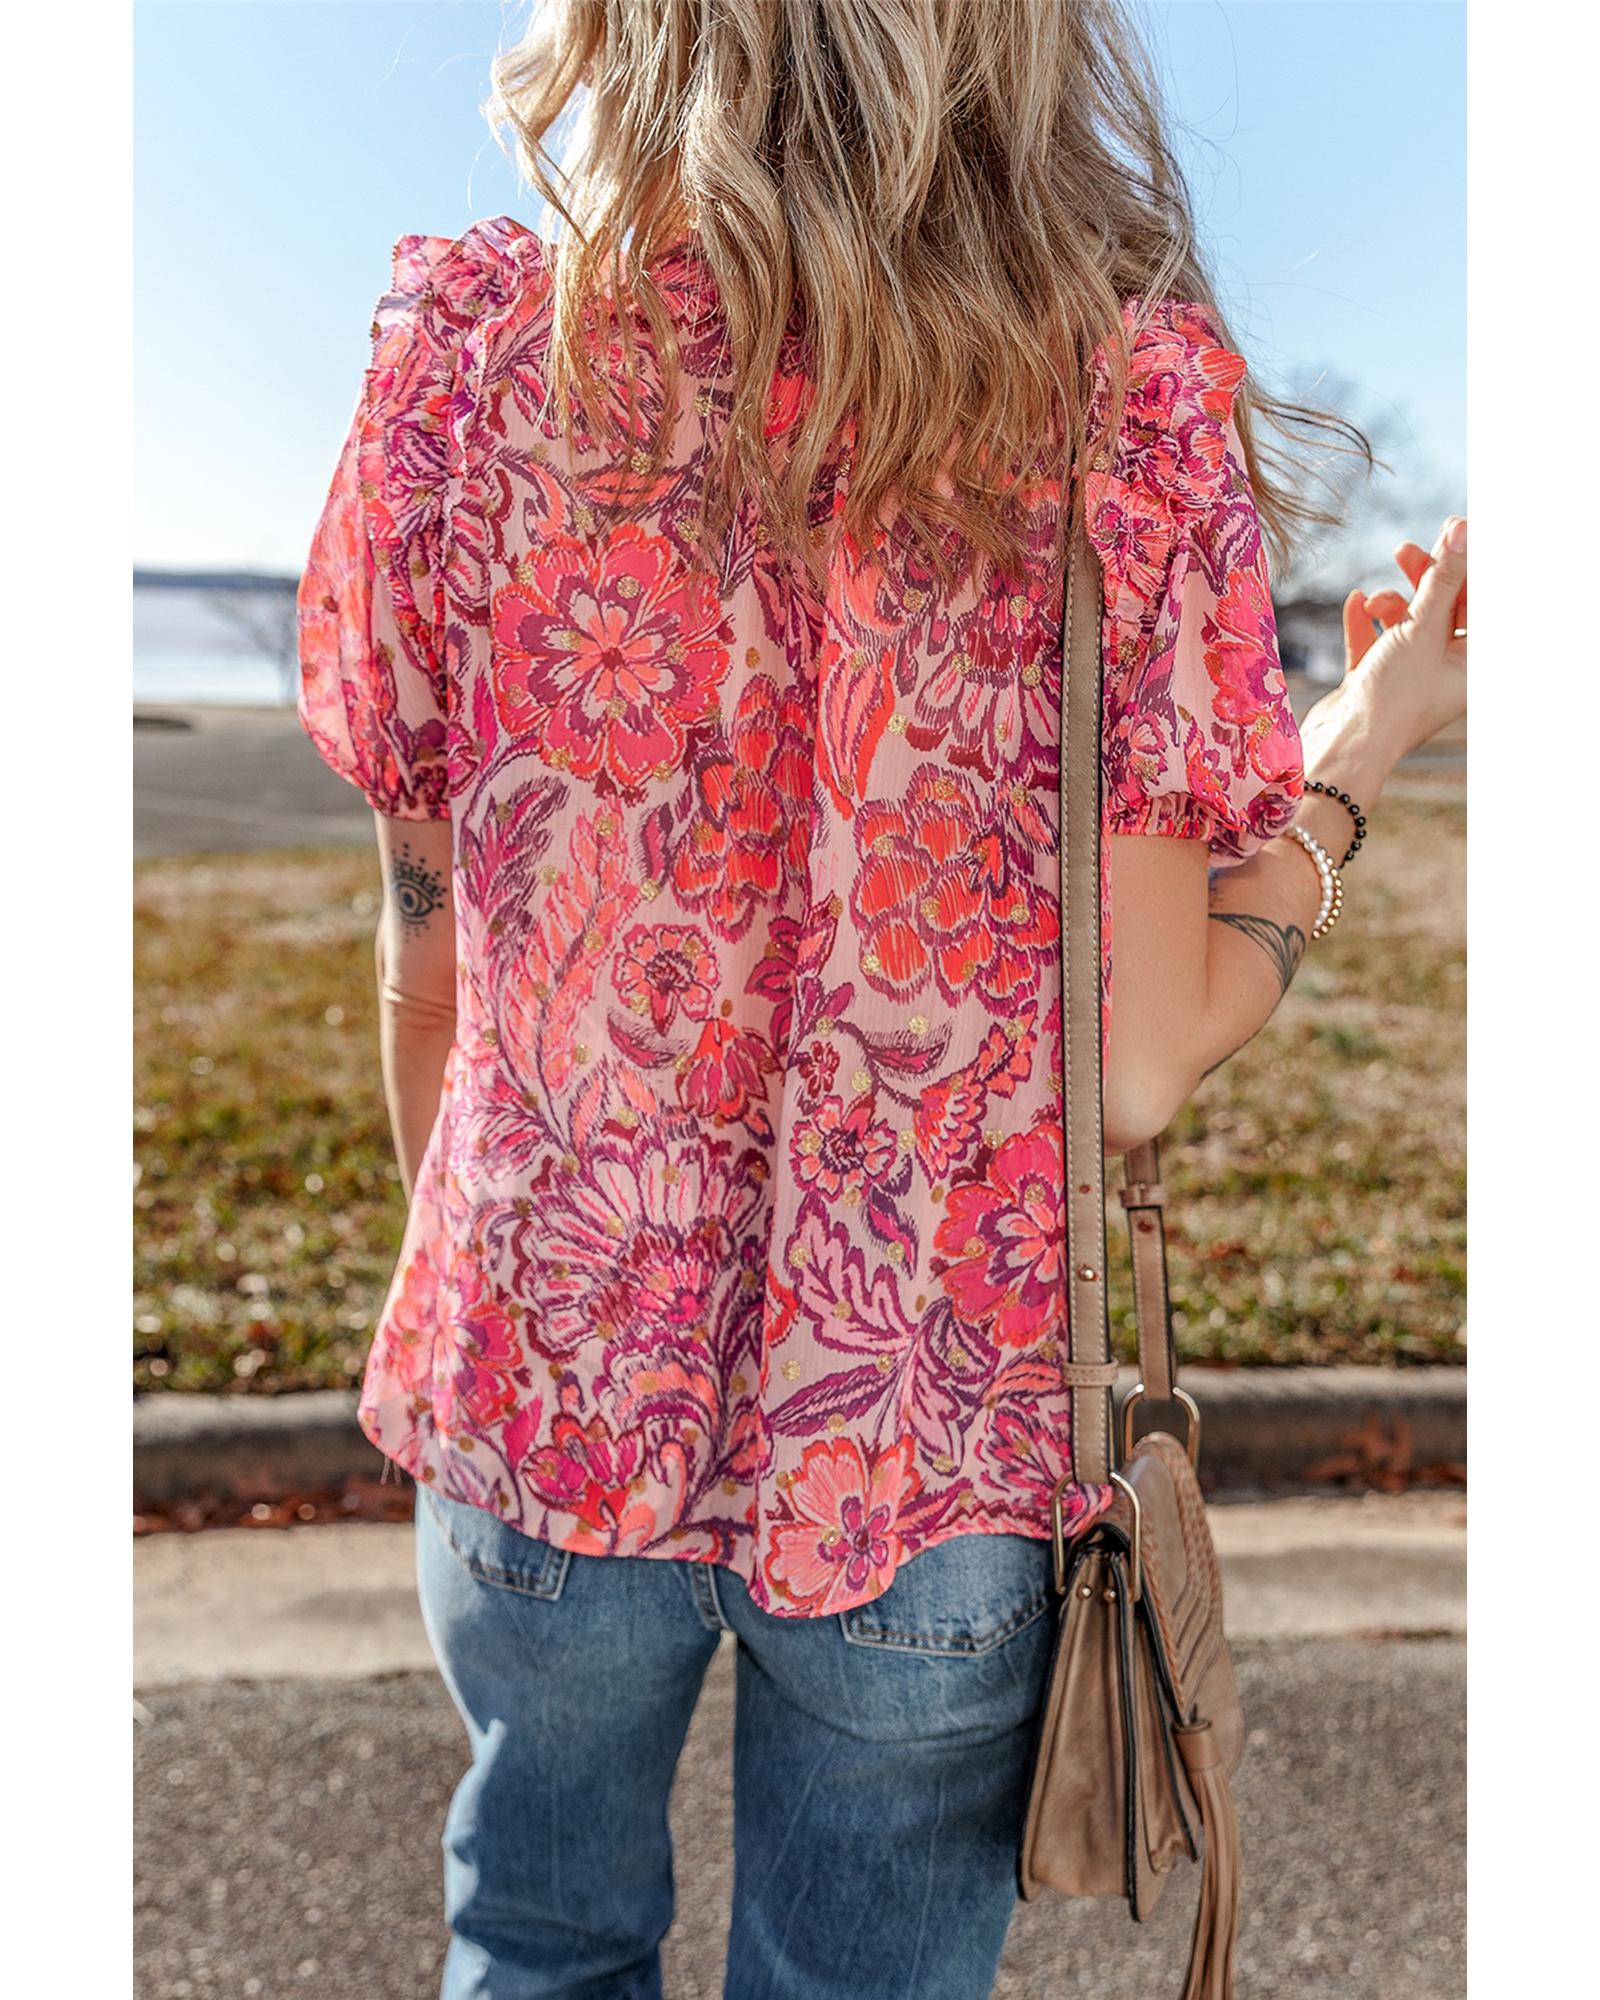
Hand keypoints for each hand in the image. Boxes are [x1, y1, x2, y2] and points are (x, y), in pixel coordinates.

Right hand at [1300, 515, 1468, 786]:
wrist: (1344, 747)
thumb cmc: (1393, 698)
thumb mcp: (1422, 629)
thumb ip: (1442, 578)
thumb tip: (1463, 532)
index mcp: (1470, 666)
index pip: (1475, 605)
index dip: (1464, 567)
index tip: (1450, 530)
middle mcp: (1442, 671)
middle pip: (1442, 610)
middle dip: (1423, 579)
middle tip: (1405, 550)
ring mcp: (1406, 678)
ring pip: (1405, 624)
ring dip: (1390, 602)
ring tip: (1374, 597)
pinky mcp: (1372, 683)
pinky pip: (1373, 642)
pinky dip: (1364, 622)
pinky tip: (1355, 603)